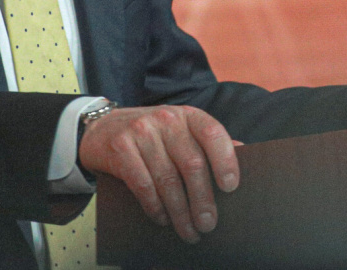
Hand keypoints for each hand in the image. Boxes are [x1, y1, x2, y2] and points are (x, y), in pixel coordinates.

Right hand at [78, 105, 238, 243]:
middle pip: (192, 163)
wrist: (102, 128)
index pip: (213, 133)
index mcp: (188, 116)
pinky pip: (142, 184)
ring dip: (180, 212)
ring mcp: (141, 131)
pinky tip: (162, 219)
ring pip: (167, 179)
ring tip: (188, 231)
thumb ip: (208, 142)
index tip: (231, 187)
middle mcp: (166, 119)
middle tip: (208, 224)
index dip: (225, 160)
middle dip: (202, 200)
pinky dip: (155, 207)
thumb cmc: (152, 135)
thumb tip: (244, 153)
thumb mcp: (181, 131)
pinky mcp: (120, 147)